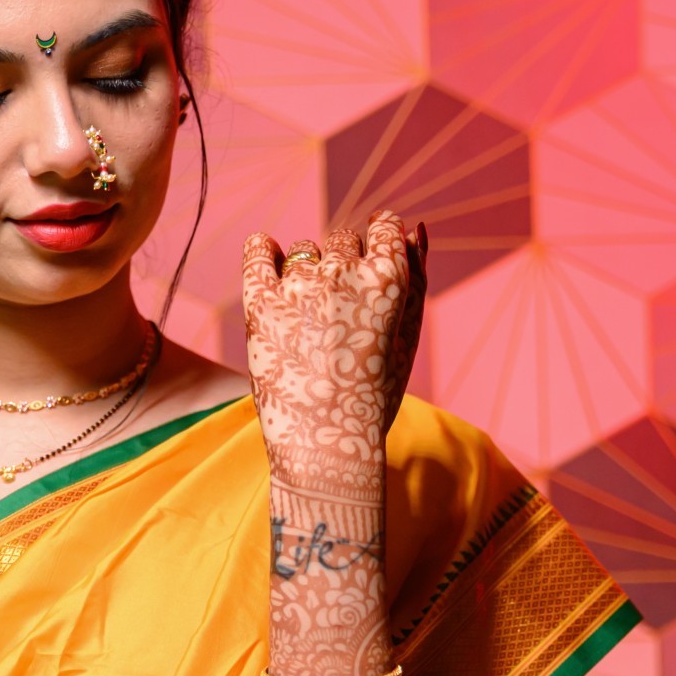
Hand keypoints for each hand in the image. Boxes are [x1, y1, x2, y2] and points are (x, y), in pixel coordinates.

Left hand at [241, 211, 427, 501]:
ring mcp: (298, 286)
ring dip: (307, 272)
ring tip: (309, 322)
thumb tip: (415, 227)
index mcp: (389, 278)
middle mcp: (344, 273)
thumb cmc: (374, 394)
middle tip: (340, 319)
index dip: (378, 247)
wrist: (325, 448)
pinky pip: (258, 250)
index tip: (369, 276)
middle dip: (343, 270)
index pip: (384, 226)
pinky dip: (264, 251)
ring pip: (304, 250)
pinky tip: (269, 262)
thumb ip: (417, 276)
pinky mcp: (259, 302)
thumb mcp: (408, 336)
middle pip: (343, 241)